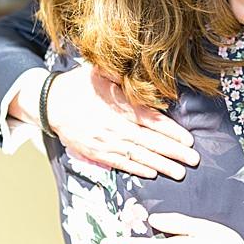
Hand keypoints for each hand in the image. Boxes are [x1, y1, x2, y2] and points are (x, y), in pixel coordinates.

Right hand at [22, 67, 199, 180]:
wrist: (49, 103)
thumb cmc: (79, 85)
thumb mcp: (98, 71)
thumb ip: (121, 73)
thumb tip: (142, 70)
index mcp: (116, 105)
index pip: (149, 119)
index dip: (170, 130)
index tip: (188, 139)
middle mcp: (112, 126)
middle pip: (148, 141)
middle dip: (173, 152)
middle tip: (193, 159)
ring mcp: (104, 142)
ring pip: (138, 155)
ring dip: (160, 165)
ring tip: (180, 172)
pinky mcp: (96, 153)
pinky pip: (121, 163)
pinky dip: (138, 169)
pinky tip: (153, 173)